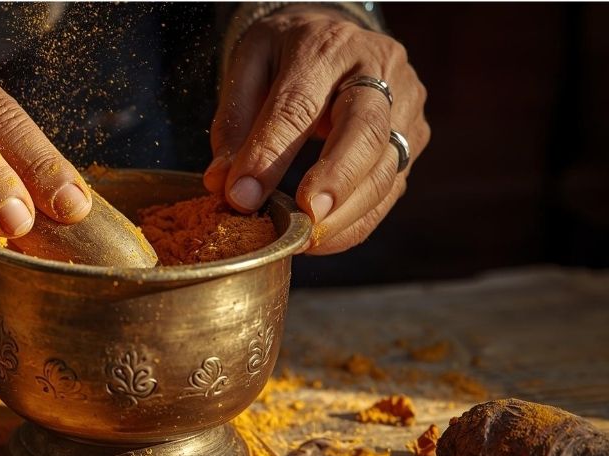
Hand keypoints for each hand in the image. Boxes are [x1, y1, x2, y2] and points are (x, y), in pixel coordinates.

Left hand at [204, 6, 429, 254]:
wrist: (333, 34)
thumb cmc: (284, 54)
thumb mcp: (247, 68)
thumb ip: (234, 124)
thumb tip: (223, 185)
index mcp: (326, 45)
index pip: (298, 105)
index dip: (270, 155)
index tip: (240, 197)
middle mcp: (378, 69)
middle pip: (365, 131)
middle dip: (336, 179)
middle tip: (306, 216)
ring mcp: (405, 105)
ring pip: (387, 168)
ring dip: (346, 213)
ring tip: (304, 240)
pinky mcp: (413, 137)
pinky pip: (391, 189)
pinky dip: (356, 222)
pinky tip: (321, 239)